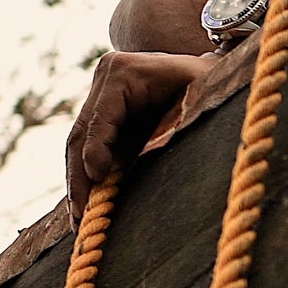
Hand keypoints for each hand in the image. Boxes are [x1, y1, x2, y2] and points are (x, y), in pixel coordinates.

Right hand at [65, 49, 222, 213]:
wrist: (205, 69)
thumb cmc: (210, 82)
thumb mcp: (201, 97)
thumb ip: (180, 122)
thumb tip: (155, 158)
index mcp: (124, 72)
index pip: (101, 116)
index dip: (96, 148)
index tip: (96, 176)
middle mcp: (104, 77)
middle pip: (81, 132)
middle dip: (78, 176)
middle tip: (80, 214)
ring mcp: (99, 92)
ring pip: (78, 141)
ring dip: (77, 181)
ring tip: (79, 218)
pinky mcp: (101, 109)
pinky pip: (88, 144)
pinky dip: (85, 174)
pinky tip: (86, 203)